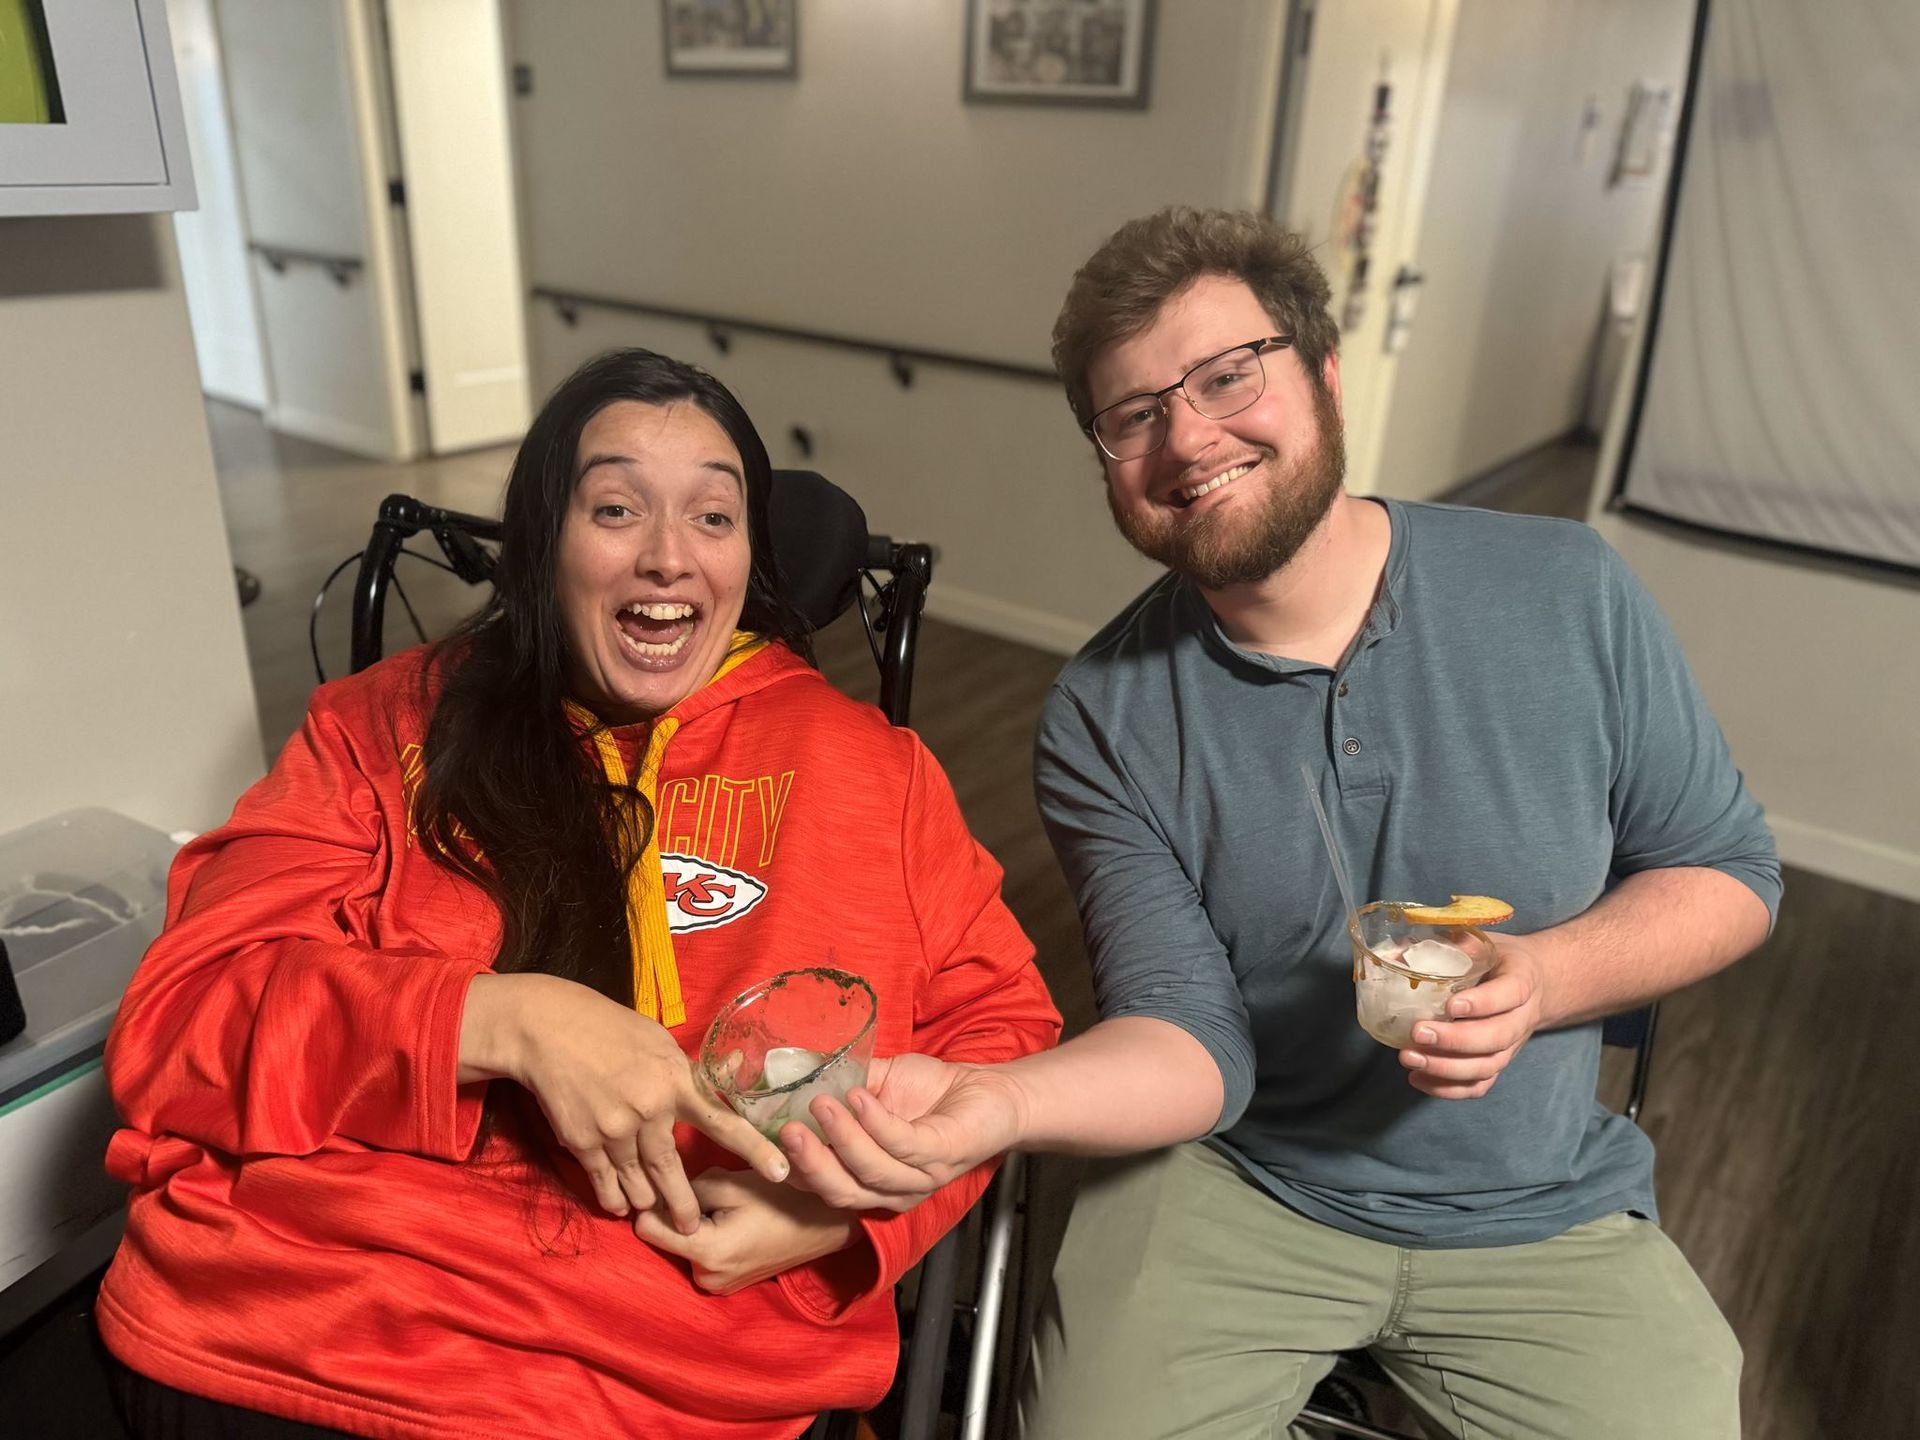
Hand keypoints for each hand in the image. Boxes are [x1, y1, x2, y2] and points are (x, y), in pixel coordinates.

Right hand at [458, 973, 787, 1229]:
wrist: (548, 1029)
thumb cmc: (610, 1028)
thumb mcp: (659, 1040)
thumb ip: (690, 1070)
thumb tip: (728, 1075)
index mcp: (675, 1080)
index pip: (723, 1121)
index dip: (754, 1149)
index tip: (782, 1172)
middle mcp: (649, 1109)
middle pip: (672, 1170)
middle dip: (684, 1204)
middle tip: (693, 1225)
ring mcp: (614, 1128)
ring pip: (637, 1182)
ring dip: (647, 1201)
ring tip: (654, 1213)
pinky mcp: (583, 1141)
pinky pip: (604, 1181)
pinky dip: (614, 1197)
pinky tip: (620, 1205)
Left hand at [633, 1167, 860, 1295]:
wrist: (827, 1224)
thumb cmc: (781, 1197)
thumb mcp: (731, 1183)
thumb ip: (686, 1190)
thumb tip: (653, 1197)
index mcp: (705, 1252)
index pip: (646, 1228)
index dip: (654, 1202)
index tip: (670, 1184)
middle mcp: (706, 1278)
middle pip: (665, 1238)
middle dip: (679, 1214)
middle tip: (711, 1193)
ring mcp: (718, 1287)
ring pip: (683, 1246)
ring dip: (694, 1226)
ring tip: (727, 1208)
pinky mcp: (728, 1287)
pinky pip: (701, 1257)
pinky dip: (708, 1239)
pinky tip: (733, 1223)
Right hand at [781, 1053, 1025, 1210]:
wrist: (990, 1089)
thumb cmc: (930, 1090)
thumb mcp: (875, 1084)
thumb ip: (839, 1083)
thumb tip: (793, 1069)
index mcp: (869, 1179)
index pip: (821, 1186)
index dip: (791, 1168)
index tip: (763, 1139)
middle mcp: (892, 1190)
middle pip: (840, 1191)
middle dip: (810, 1163)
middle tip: (785, 1132)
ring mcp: (919, 1177)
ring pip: (870, 1172)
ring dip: (842, 1138)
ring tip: (821, 1103)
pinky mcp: (942, 1156)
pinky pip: (903, 1145)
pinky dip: (876, 1122)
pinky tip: (859, 1097)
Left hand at [1399, 933, 1551, 1098]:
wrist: (1535, 983)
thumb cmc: (1499, 959)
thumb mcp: (1481, 942)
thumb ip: (1447, 944)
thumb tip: (1395, 952)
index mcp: (1522, 979)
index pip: (1510, 993)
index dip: (1482, 1003)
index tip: (1450, 1005)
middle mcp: (1522, 1017)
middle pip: (1496, 1037)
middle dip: (1455, 1040)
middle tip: (1417, 1032)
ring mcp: (1511, 1045)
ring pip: (1487, 1066)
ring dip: (1446, 1068)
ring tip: (1409, 1057)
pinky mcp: (1498, 1063)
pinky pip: (1479, 1085)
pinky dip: (1449, 1089)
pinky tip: (1418, 1078)